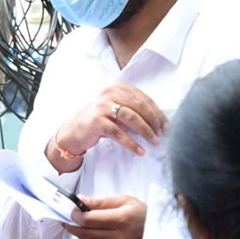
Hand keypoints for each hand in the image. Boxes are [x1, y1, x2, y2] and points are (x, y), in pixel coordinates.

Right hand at [47, 83, 167, 169]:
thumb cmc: (98, 119)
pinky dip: (132, 143)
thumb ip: (133, 109)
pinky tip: (140, 150)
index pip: (144, 99)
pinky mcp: (97, 121)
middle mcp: (109, 93)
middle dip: (154, 122)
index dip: (158, 113)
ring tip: (154, 142)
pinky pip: (119, 133)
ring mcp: (102, 106)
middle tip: (162, 135)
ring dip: (146, 132)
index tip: (166, 126)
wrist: (73, 130)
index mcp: (118, 87)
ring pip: (131, 118)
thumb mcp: (115, 108)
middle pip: (140, 107)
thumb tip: (159, 122)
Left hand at [63, 195, 146, 238]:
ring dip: (80, 235)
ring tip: (83, 227)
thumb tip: (81, 200)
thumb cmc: (142, 216)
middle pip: (84, 233)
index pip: (88, 220)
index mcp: (122, 220)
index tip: (71, 211)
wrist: (161, 237)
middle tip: (67, 220)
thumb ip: (101, 202)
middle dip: (72, 225)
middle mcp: (118, 238)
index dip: (75, 215)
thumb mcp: (125, 201)